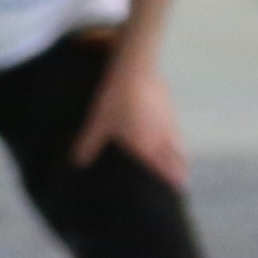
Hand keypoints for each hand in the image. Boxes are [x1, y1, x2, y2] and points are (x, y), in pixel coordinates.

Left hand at [71, 47, 186, 187]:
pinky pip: (176, 124)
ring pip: (179, 141)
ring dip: (180, 151)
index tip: (180, 189)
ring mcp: (169, 119)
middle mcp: (163, 137)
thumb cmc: (115, 100)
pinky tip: (168, 127)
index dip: (174, 181)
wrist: (135, 68)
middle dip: (180, 169)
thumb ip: (88, 145)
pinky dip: (175, 132)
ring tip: (177, 155)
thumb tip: (76, 163)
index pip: (166, 170)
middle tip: (182, 178)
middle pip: (179, 158)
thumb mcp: (98, 123)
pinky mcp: (170, 103)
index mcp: (147, 146)